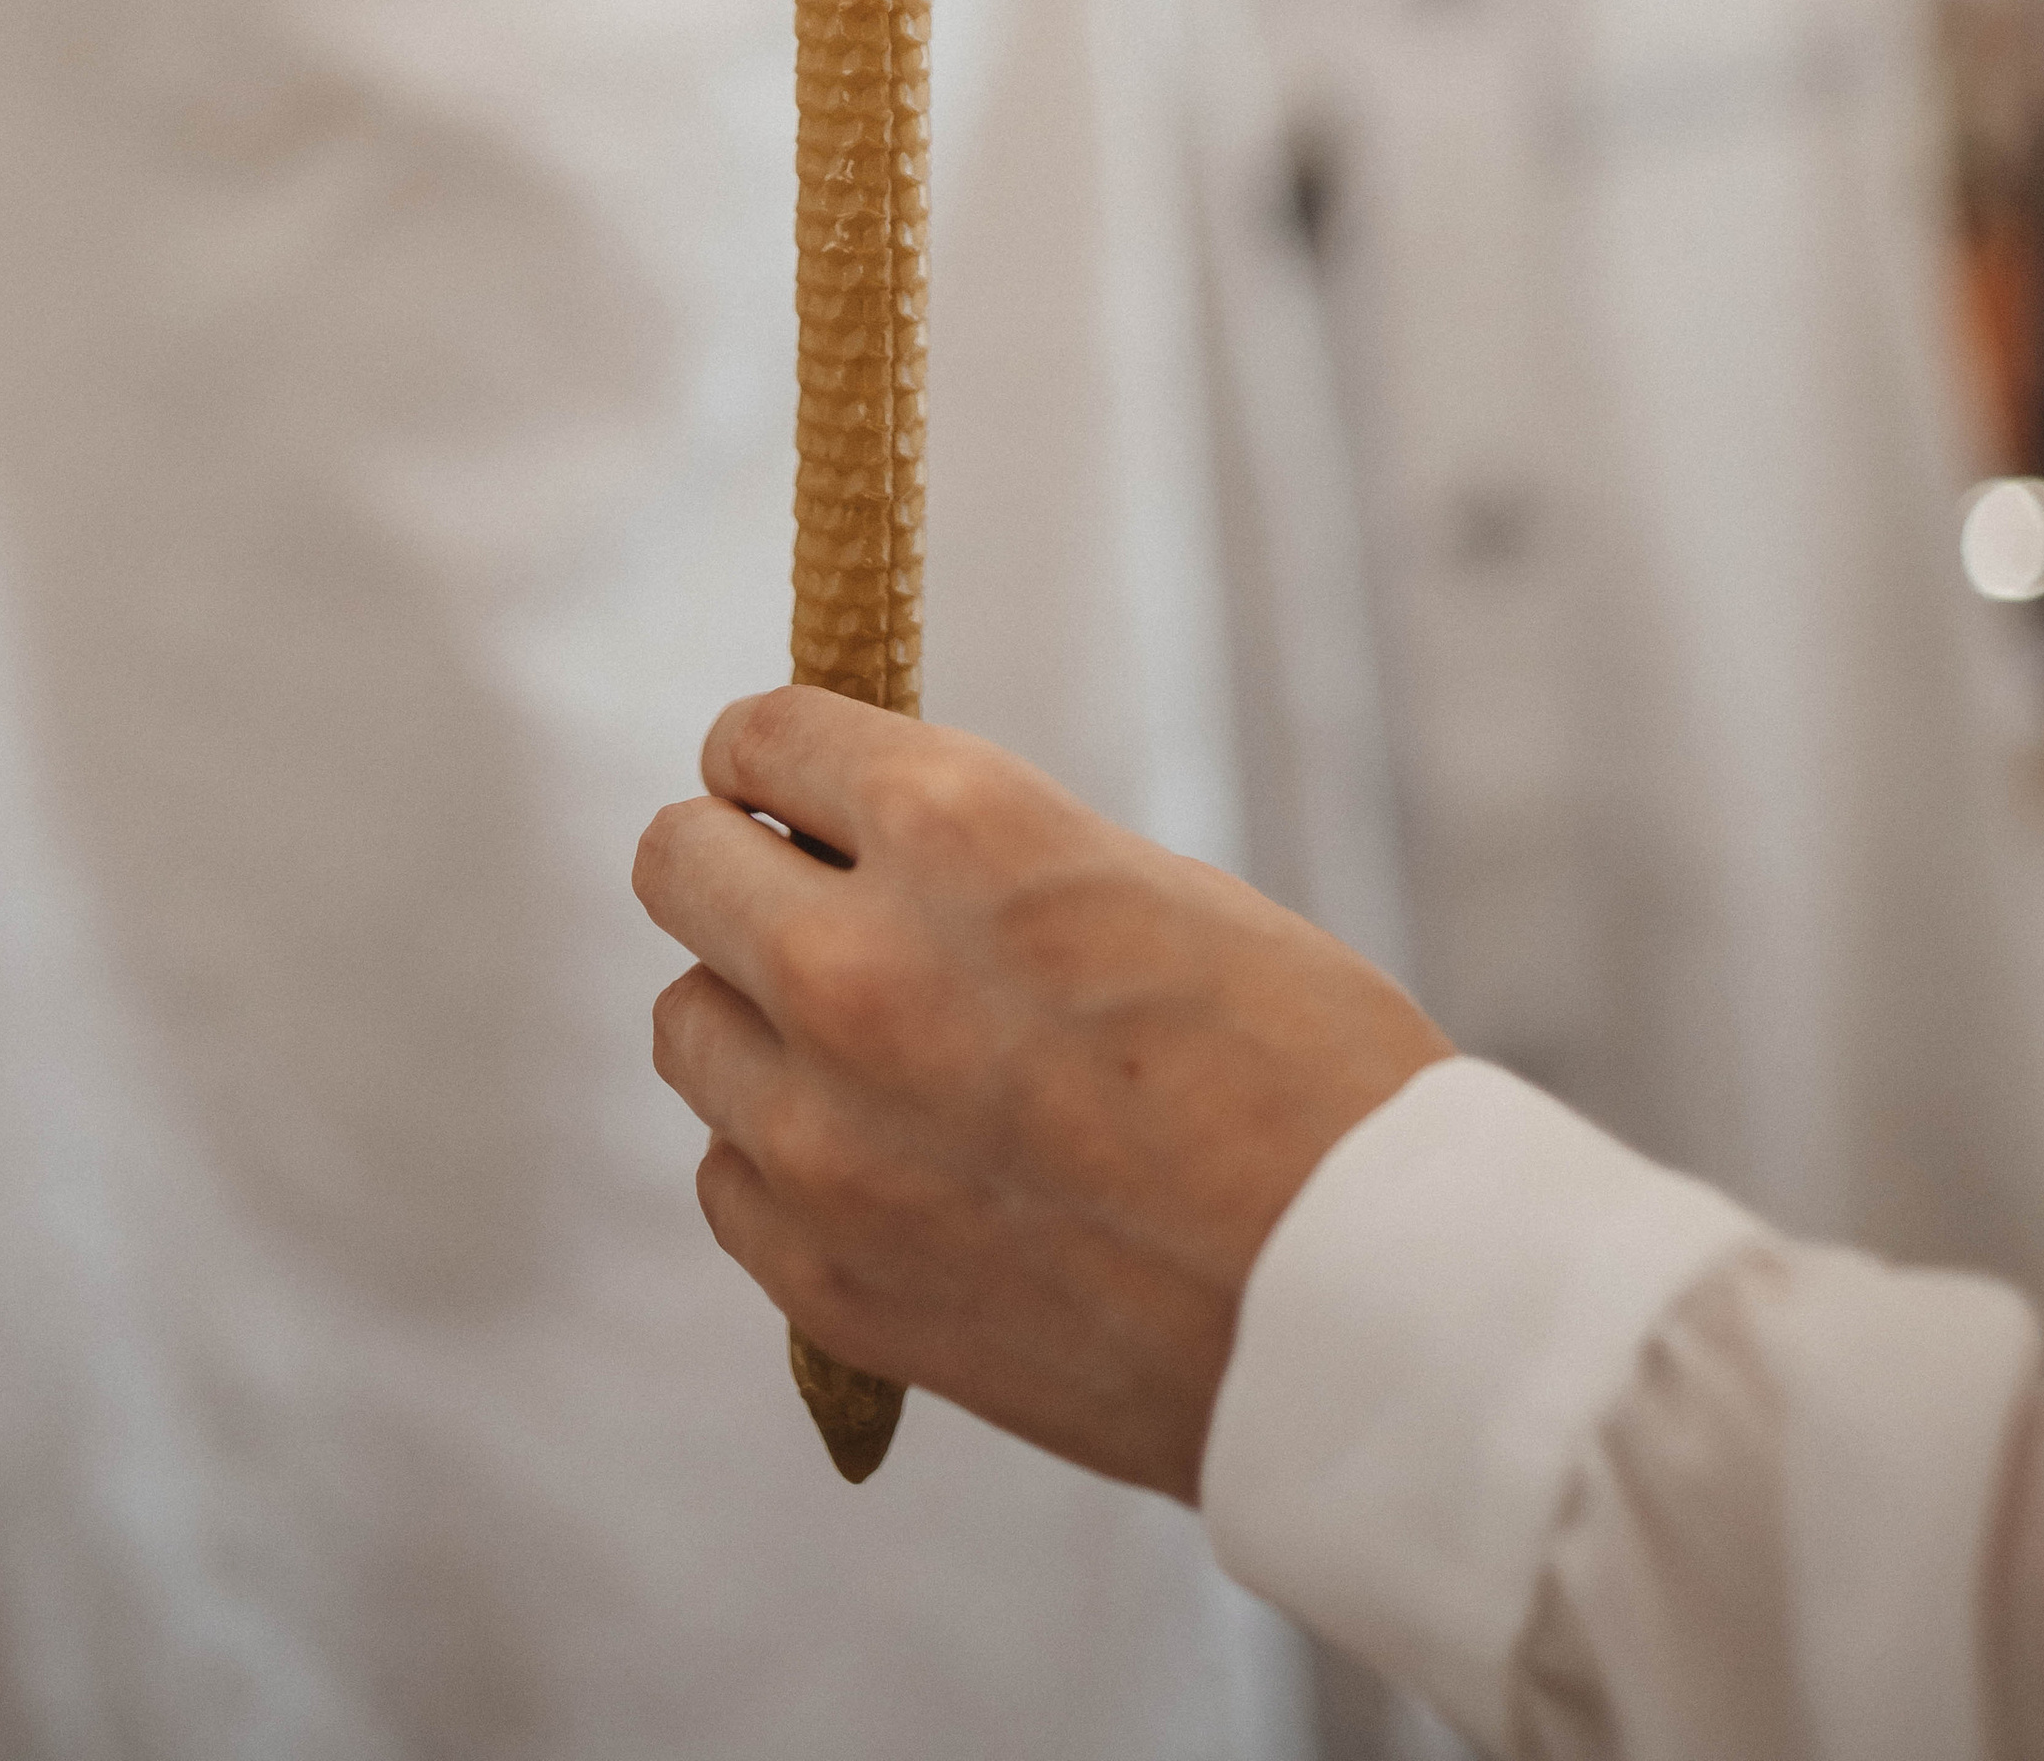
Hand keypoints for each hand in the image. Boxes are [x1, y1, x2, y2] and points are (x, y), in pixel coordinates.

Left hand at [634, 689, 1448, 1498]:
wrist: (1369, 1309)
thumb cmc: (1305, 1076)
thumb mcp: (1145, 885)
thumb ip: (980, 862)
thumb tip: (861, 843)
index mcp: (956, 829)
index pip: (761, 735)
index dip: (780, 757)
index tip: (796, 785)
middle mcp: (855, 966)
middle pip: (674, 864)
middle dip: (735, 863)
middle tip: (804, 896)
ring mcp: (824, 1136)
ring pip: (688, 1025)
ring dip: (755, 1018)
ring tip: (868, 1051)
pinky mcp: (825, 1276)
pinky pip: (727, 1176)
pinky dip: (783, 1161)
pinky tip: (886, 1165)